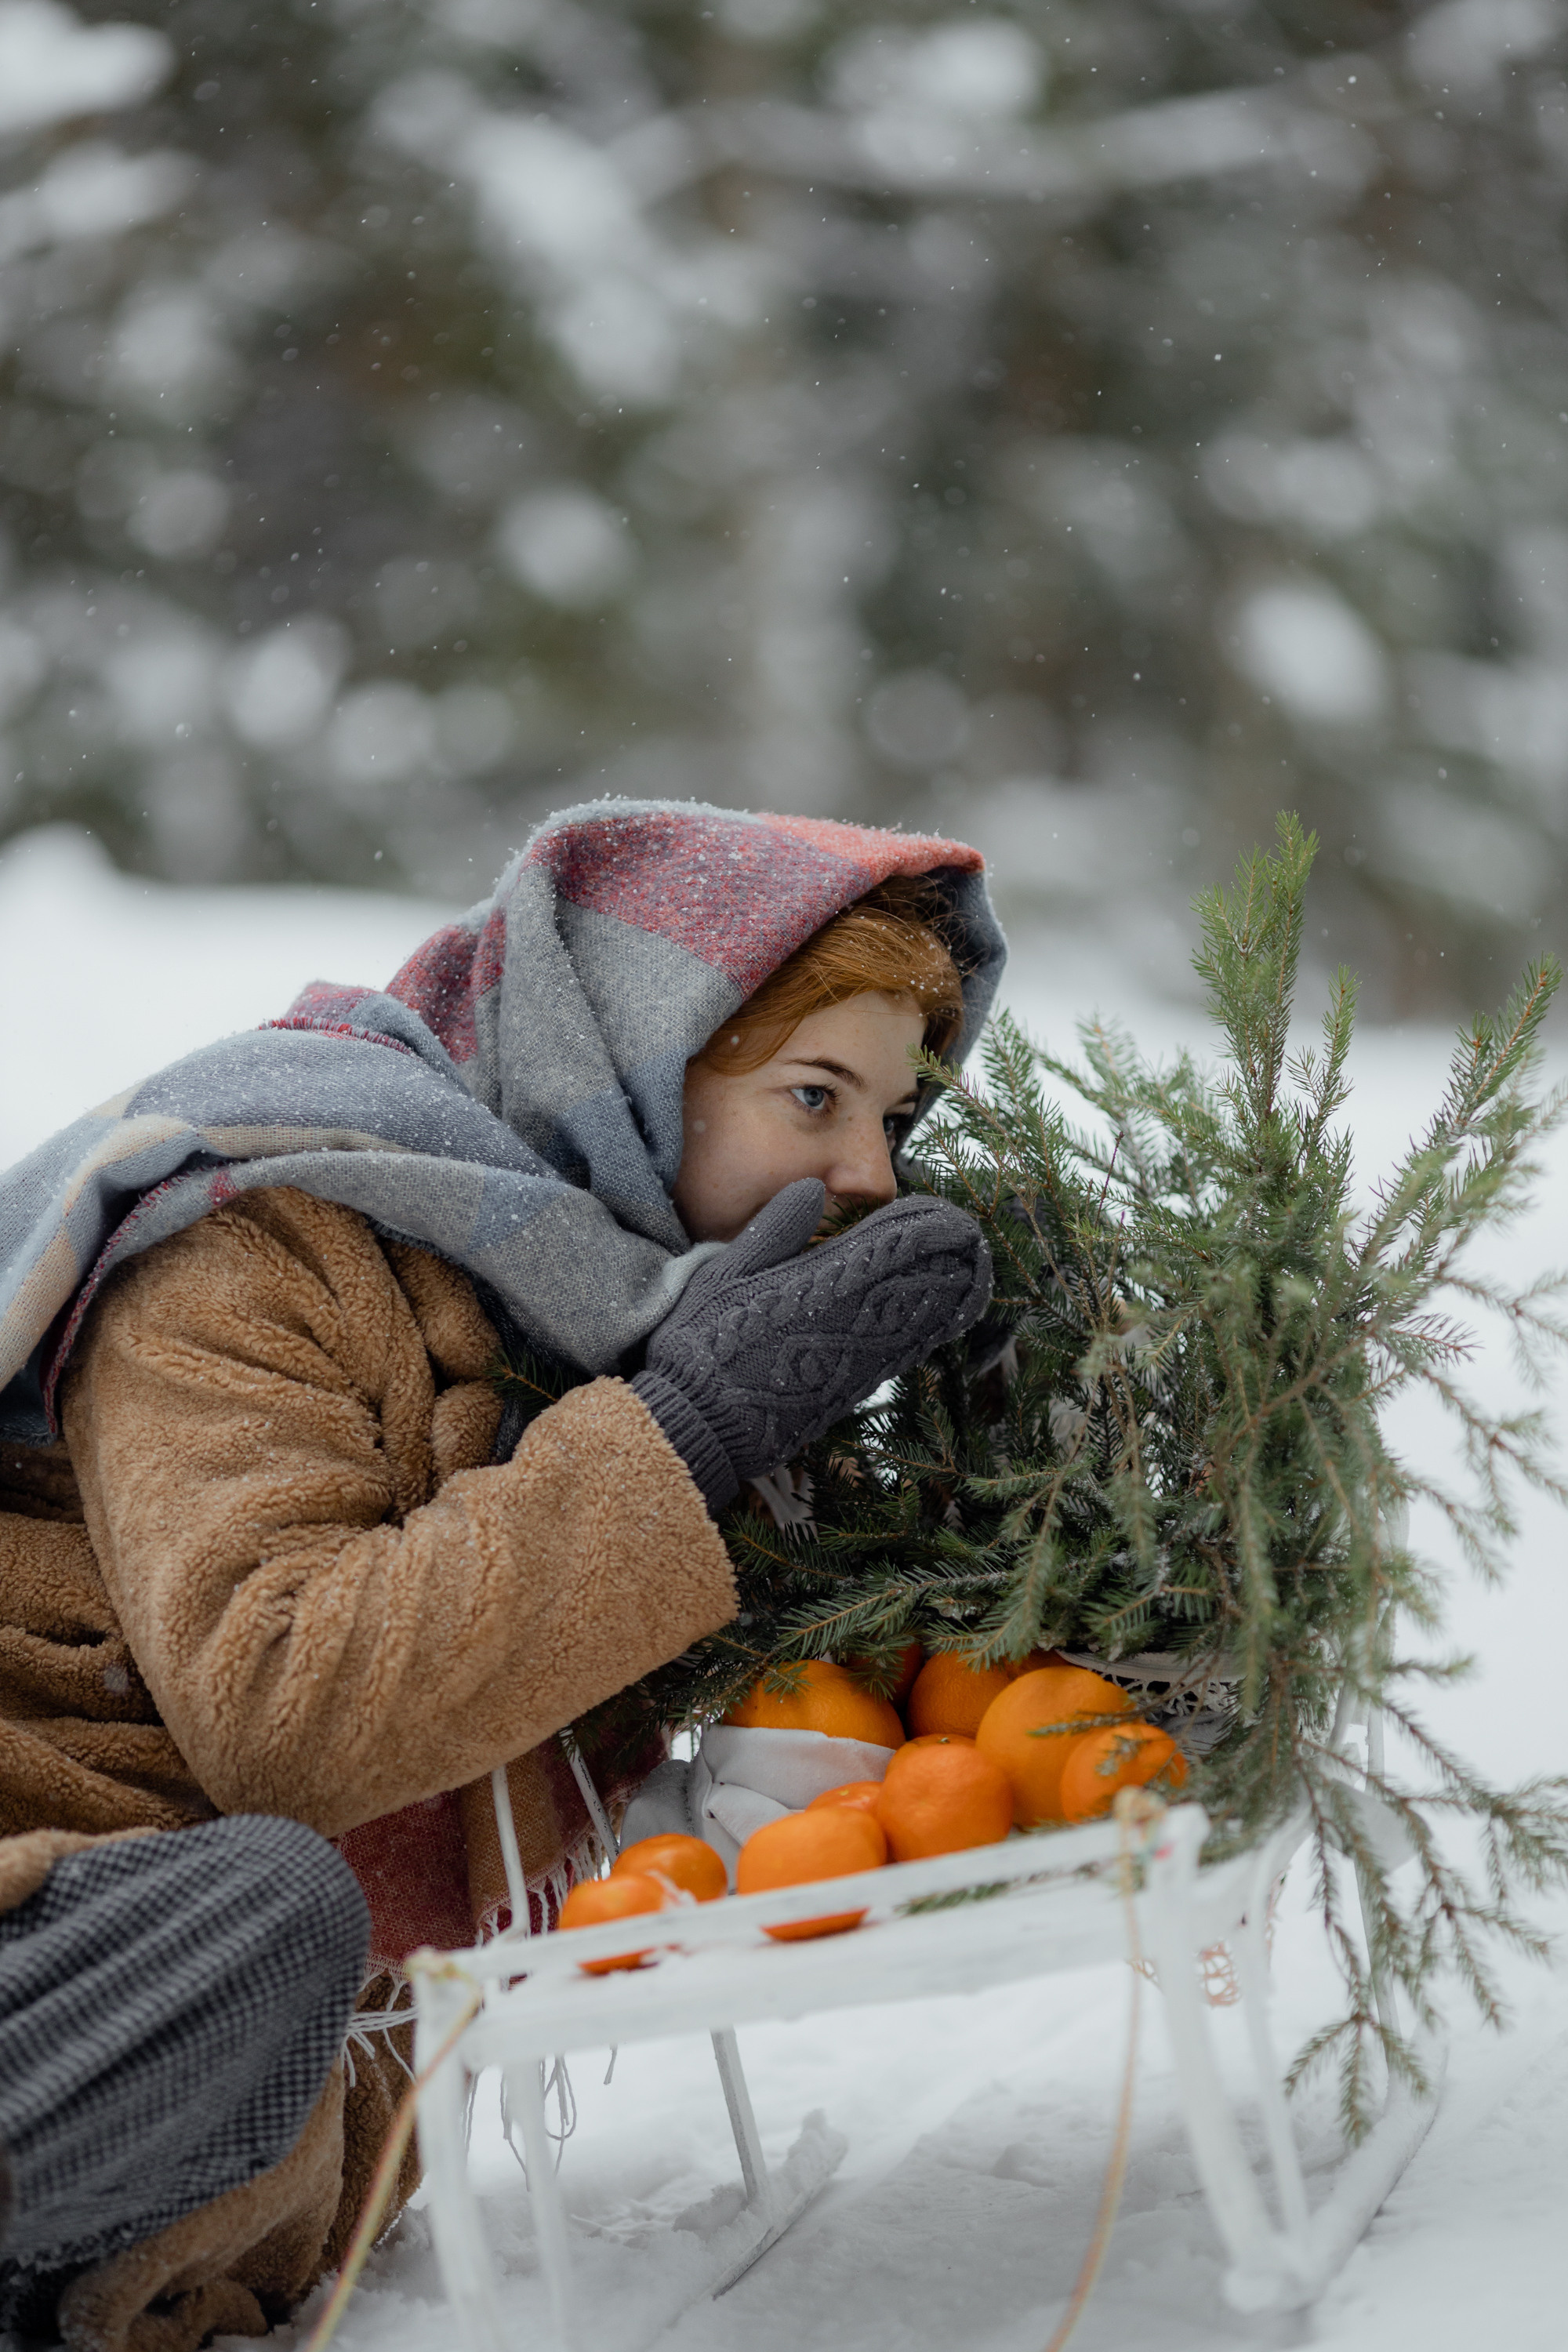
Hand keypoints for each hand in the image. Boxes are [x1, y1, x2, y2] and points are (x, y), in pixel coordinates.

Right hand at [632, 1177, 990, 1511]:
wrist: (703, 1422)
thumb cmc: (705, 1342)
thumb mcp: (726, 1272)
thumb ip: (775, 1229)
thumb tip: (815, 1189)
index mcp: (824, 1284)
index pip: (896, 1246)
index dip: (928, 1227)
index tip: (948, 1213)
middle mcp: (854, 1322)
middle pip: (922, 1282)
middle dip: (951, 1257)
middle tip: (971, 1238)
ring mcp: (860, 1360)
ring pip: (922, 1319)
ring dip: (949, 1292)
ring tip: (971, 1269)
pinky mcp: (854, 1388)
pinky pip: (906, 1351)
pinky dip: (931, 1328)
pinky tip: (941, 1318)